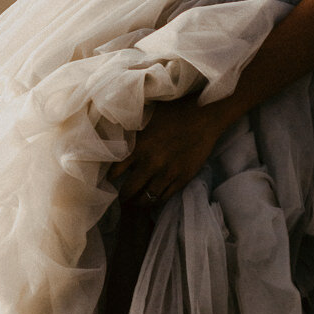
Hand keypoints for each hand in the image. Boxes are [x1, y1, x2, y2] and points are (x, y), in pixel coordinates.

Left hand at [110, 96, 226, 206]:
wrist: (203, 116)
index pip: (115, 171)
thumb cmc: (174, 112)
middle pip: (129, 190)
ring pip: (147, 198)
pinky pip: (165, 197)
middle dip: (123, 195)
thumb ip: (132, 134)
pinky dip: (156, 200)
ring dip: (139, 202)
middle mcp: (151, 163)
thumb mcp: (146, 119)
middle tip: (121, 196)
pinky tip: (153, 198)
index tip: (110, 181)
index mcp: (139, 147)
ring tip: (136, 202)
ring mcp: (167, 174)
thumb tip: (116, 140)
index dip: (110, 178)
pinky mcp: (182, 179)